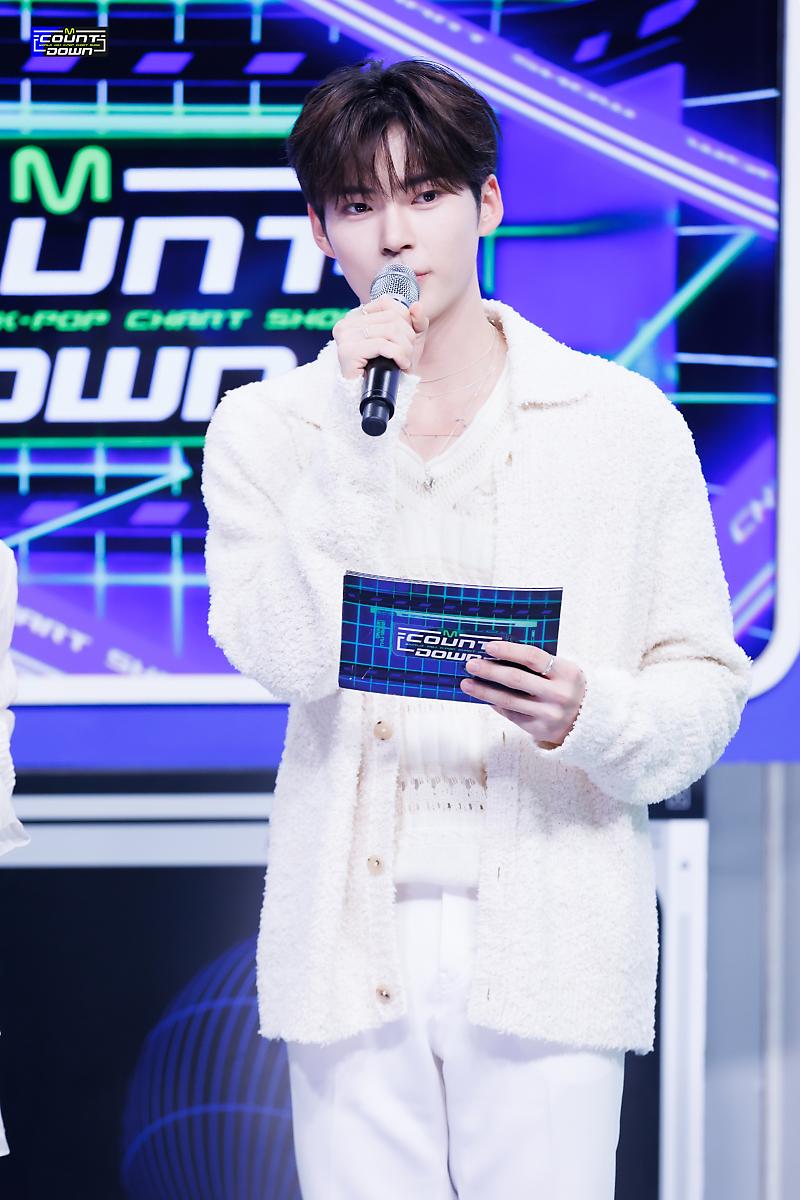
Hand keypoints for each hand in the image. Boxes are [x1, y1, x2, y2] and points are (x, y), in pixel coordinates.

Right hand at [333, 295, 428, 380]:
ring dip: (405, 348)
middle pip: (391, 317)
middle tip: (408, 354)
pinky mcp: (347, 352)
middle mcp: (346, 323)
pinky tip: (400, 365)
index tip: (407, 339)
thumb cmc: (391, 366)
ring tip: (404, 361)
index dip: (405, 320)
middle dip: (407, 337)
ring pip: (389, 331)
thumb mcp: (408, 340)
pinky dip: (398, 355)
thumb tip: (416, 306)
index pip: (386, 303)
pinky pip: (382, 345)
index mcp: (355, 316)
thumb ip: (416, 321)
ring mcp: (344, 337)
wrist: (379, 396)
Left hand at [460, 641, 586, 748]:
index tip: (488, 646)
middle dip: (490, 670)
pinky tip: (484, 696)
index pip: (533, 657)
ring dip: (484, 691)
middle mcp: (559, 695)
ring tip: (466, 683)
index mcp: (567, 673)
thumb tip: (498, 653)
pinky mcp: (540, 730)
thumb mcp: (563, 671)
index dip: (509, 651)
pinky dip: (496, 704)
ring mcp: (549, 715)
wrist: (590, 722)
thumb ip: (539, 663)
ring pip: (509, 701)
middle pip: (516, 679)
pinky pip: (512, 715)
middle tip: (470, 664)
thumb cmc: (568, 687)